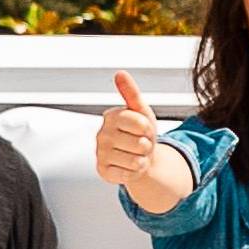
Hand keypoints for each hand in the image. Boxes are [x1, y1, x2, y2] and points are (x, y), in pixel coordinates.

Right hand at [97, 70, 186, 209]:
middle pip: (140, 144)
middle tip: (140, 143)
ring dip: (142, 159)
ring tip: (136, 154)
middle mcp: (101, 134)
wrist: (140, 156)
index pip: (140, 123)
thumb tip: (120, 73)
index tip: (143, 128)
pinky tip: (129, 166)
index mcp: (111, 116)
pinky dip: (134, 172)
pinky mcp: (102, 171)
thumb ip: (131, 92)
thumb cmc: (140, 132)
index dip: (149, 128)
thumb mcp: (141, 111)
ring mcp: (100, 154)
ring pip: (135, 161)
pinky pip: (128, 175)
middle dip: (146, 145)